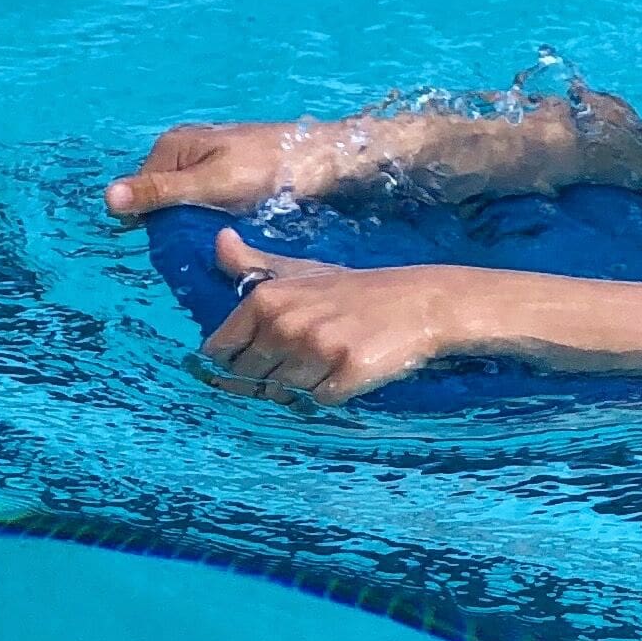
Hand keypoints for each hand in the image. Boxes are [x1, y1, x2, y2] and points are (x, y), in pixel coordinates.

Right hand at [107, 119, 370, 223]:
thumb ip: (162, 192)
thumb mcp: (211, 183)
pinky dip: (213, 219)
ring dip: (197, 225)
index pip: (139, 197)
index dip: (154, 224)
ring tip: (219, 240)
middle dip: (177, 225)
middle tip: (203, 246)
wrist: (322, 158)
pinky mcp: (227, 175)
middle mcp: (183, 151)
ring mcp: (206, 162)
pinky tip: (230, 231)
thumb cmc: (268, 168)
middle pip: (162, 201)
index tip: (179, 245)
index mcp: (171, 146)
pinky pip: (207, 204)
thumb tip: (107, 199)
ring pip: (185, 205)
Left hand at [200, 230, 483, 404]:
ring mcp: (317, 349)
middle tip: (305, 356)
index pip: (219, 351)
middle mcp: (286, 323)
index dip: (236, 359)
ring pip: (284, 393)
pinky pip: (319, 401)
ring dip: (303, 384)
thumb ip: (252, 263)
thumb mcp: (301, 271)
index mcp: (266, 298)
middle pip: (249, 377)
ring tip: (330, 360)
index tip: (262, 354)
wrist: (422, 303)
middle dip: (271, 375)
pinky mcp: (346, 373)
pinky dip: (332, 392)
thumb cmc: (356, 290)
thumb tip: (219, 239)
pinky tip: (349, 370)